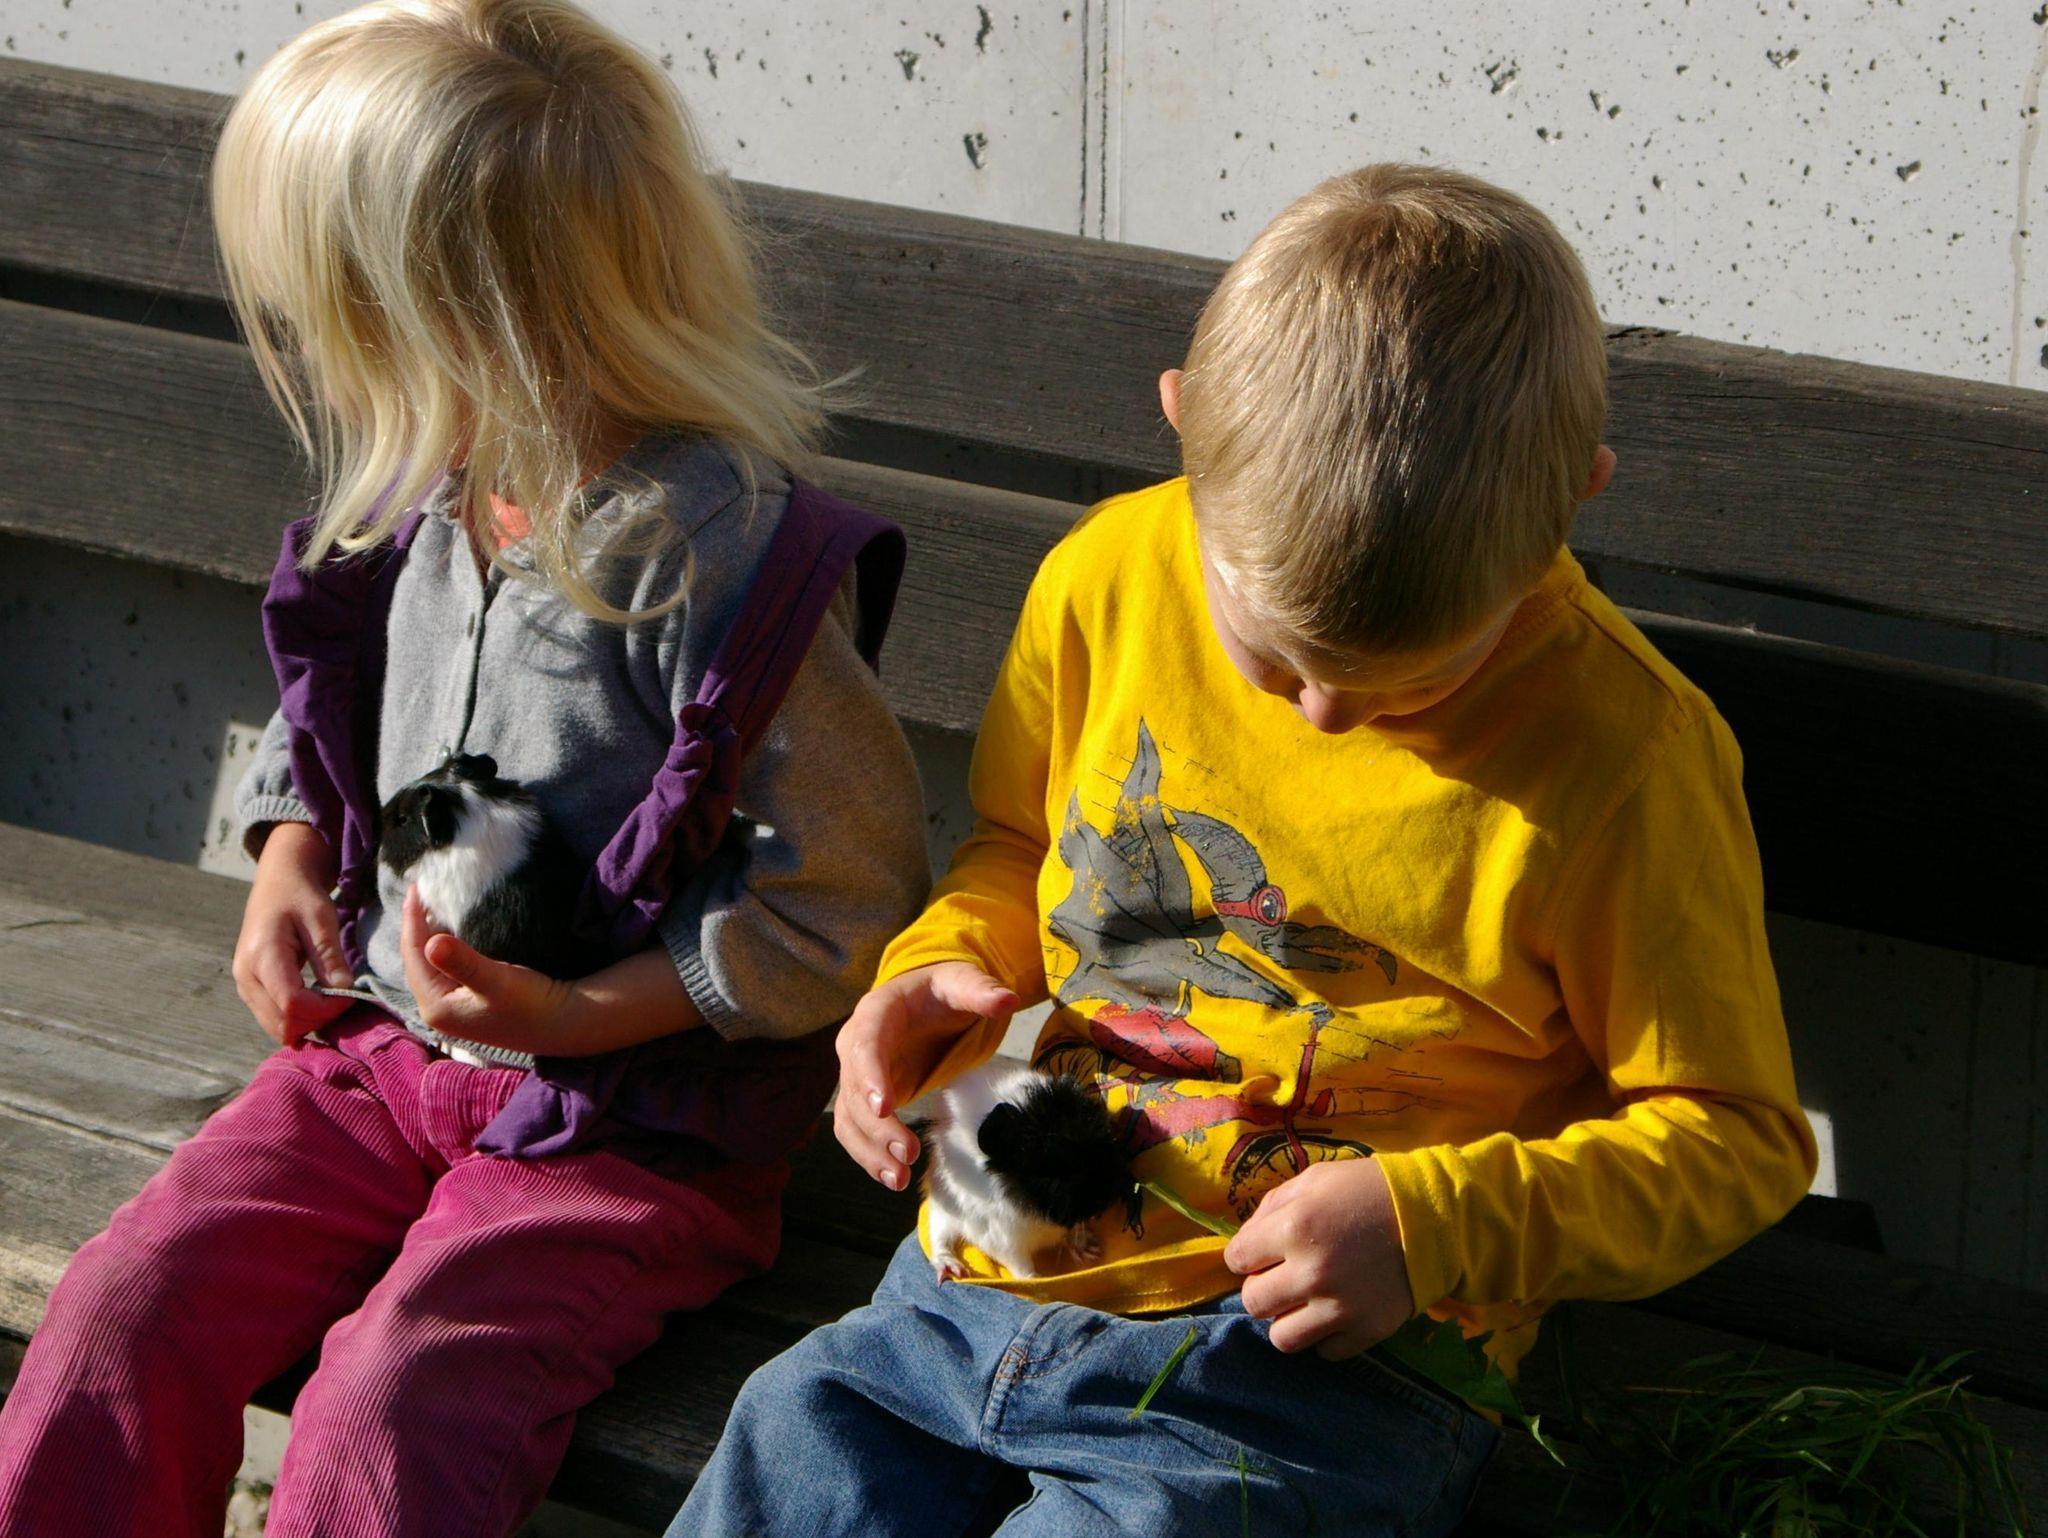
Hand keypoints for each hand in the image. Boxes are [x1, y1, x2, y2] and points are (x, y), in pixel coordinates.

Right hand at [232, 821, 354, 1045]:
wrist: (277, 883)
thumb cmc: (301, 896)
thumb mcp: (322, 919)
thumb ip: (330, 957)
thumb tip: (344, 991)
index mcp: (262, 955)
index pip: (292, 1004)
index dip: (325, 1009)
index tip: (350, 996)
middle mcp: (245, 975)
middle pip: (281, 1023)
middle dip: (317, 1020)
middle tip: (344, 1001)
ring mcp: (243, 984)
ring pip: (275, 1026)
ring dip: (307, 1022)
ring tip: (331, 1000)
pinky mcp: (248, 987)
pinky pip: (272, 1017)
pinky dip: (296, 1017)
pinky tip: (316, 999)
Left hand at [399, 886, 576, 1052]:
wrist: (564, 1024)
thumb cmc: (532, 1004)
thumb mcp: (498, 980)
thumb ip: (463, 962)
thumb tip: (431, 943)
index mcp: (436, 1006)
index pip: (413, 955)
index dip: (412, 920)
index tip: (415, 887)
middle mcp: (438, 1010)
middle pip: (416, 960)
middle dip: (416, 926)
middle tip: (420, 891)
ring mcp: (453, 1008)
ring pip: (429, 964)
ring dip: (428, 935)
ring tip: (430, 906)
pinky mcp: (468, 1003)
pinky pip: (443, 968)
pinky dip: (442, 947)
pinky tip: (449, 932)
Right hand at [832, 962, 1018, 1191]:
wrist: (925, 1001)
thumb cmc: (940, 991)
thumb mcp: (961, 982)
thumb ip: (981, 991)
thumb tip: (1008, 999)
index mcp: (876, 1012)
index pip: (865, 1043)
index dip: (870, 1075)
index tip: (884, 1106)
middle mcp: (855, 1045)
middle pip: (854, 1090)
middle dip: (878, 1126)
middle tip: (908, 1153)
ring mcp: (857, 1075)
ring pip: (850, 1117)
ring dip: (870, 1150)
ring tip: (899, 1179)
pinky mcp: (865, 1100)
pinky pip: (856, 1130)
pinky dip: (869, 1156)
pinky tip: (892, 1178)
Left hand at [1224, 1157, 1415, 1359]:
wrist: (1433, 1215)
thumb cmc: (1366, 1190)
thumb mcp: (1314, 1180)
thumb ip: (1272, 1208)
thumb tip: (1247, 1242)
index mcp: (1293, 1228)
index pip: (1235, 1259)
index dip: (1247, 1254)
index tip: (1262, 1251)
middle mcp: (1311, 1273)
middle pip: (1254, 1302)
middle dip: (1263, 1287)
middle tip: (1284, 1275)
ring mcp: (1339, 1308)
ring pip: (1282, 1338)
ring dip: (1288, 1319)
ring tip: (1305, 1301)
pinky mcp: (1366, 1331)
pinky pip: (1325, 1351)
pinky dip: (1326, 1336)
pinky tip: (1336, 1311)